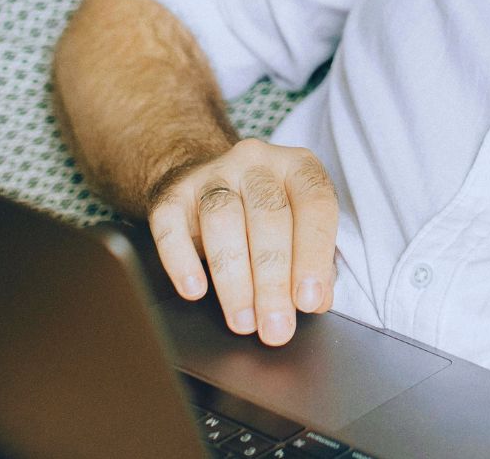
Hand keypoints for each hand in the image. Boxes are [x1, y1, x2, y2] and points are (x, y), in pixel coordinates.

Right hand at [146, 138, 338, 345]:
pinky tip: (195, 291)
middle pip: (269, 218)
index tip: (309, 302)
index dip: (314, 255)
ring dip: (234, 278)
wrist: (204, 177)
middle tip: (275, 327)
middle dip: (273, 281)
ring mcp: (212, 173)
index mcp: (299, 167)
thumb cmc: (264, 212)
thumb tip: (317, 301)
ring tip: (243, 322)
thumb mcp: (299, 226)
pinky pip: (171, 226)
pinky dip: (181, 261)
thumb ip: (315, 261)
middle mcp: (257, 162)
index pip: (315, 205)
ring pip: (223, 220)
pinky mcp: (172, 193)